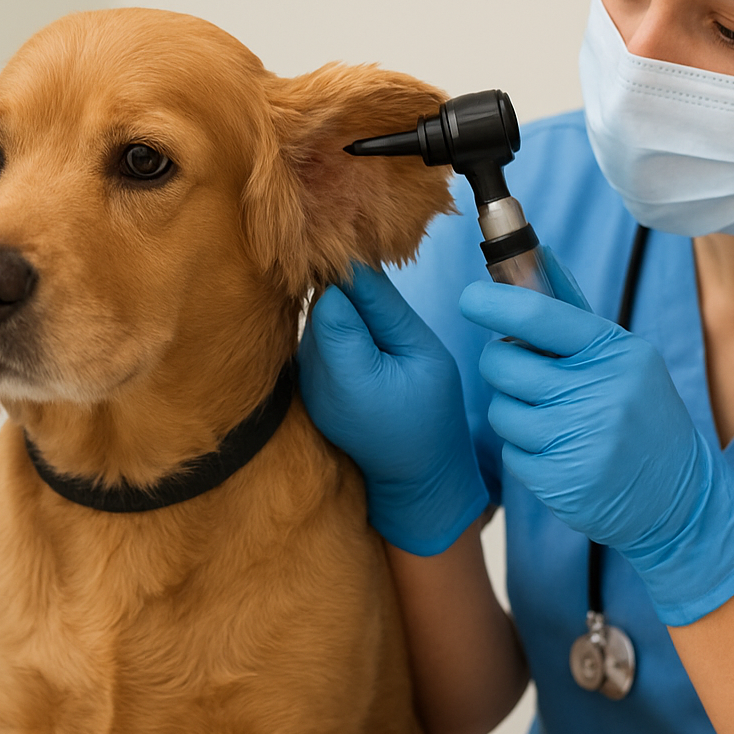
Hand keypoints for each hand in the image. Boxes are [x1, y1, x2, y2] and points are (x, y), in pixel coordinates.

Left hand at [299, 263, 488, 555]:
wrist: (413, 474)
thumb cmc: (430, 414)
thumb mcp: (422, 355)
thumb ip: (385, 309)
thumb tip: (357, 258)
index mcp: (343, 371)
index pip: (331, 297)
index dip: (354, 279)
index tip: (381, 281)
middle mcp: (312, 375)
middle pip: (319, 305)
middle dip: (351, 298)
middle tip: (389, 320)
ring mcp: (304, 381)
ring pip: (317, 318)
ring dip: (346, 317)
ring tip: (382, 343)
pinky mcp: (305, 383)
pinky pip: (318, 339)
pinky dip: (341, 336)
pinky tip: (367, 354)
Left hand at [459, 250, 733, 625]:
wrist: (678, 496)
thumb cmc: (642, 414)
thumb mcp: (624, 358)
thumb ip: (575, 312)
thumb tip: (539, 253)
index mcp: (614, 352)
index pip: (540, 316)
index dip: (494, 304)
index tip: (469, 299)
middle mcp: (598, 393)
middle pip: (505, 363)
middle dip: (502, 364)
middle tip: (524, 371)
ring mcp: (578, 440)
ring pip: (501, 409)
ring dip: (513, 411)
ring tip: (550, 417)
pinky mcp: (560, 481)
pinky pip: (510, 452)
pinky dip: (524, 450)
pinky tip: (558, 451)